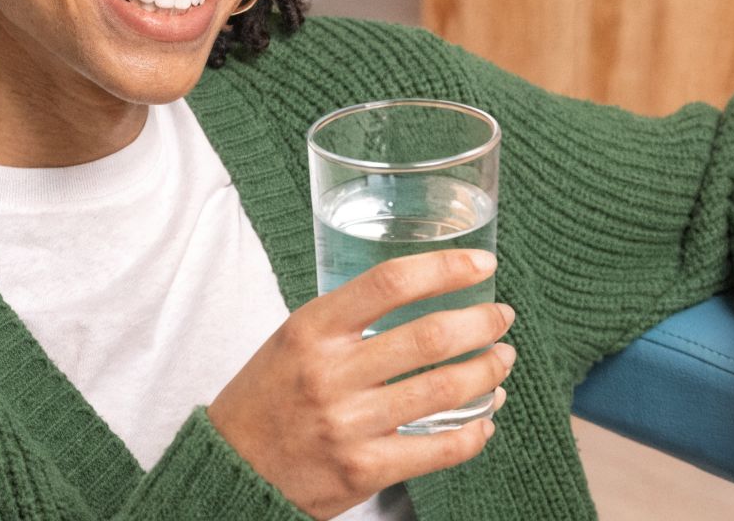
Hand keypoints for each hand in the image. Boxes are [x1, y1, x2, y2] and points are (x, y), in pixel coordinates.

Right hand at [206, 249, 515, 519]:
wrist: (232, 470)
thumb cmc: (265, 400)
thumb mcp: (291, 342)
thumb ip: (346, 323)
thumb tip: (421, 301)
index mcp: (311, 330)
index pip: (389, 282)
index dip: (446, 268)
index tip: (482, 264)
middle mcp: (331, 373)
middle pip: (430, 335)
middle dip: (482, 322)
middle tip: (501, 317)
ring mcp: (349, 424)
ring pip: (445, 389)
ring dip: (488, 372)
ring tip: (501, 361)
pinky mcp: (364, 470)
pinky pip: (441, 450)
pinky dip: (476, 432)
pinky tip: (485, 420)